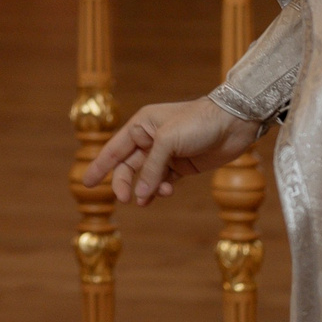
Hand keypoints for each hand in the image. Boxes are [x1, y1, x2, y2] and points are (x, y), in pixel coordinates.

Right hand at [81, 97, 262, 207]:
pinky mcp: (183, 165)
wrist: (234, 124)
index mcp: (142, 125)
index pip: (115, 149)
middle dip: (125, 183)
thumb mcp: (169, 141)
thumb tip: (139, 195)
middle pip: (129, 166)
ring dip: (146, 188)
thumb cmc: (198, 123)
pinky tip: (164, 194)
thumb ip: (151, 169)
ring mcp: (167, 154)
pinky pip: (163, 181)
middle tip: (124, 199)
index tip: (87, 183)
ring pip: (146, 176)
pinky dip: (160, 190)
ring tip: (150, 198)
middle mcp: (151, 139)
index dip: (100, 166)